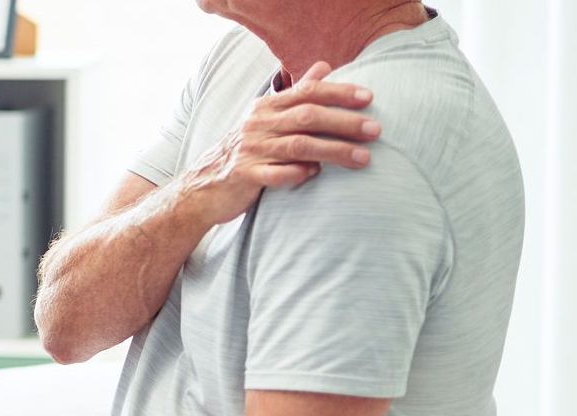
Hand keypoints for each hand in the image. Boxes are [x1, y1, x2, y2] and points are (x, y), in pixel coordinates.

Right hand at [181, 61, 380, 225]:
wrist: (204, 186)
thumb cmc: (245, 150)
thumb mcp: (267, 116)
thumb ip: (296, 93)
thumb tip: (325, 66)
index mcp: (266, 107)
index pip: (307, 92)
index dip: (339, 93)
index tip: (368, 98)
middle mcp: (258, 125)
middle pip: (307, 117)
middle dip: (344, 122)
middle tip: (375, 130)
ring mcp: (251, 150)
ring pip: (298, 146)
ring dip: (334, 151)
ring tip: (363, 158)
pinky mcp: (245, 176)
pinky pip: (276, 175)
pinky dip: (298, 174)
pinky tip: (315, 175)